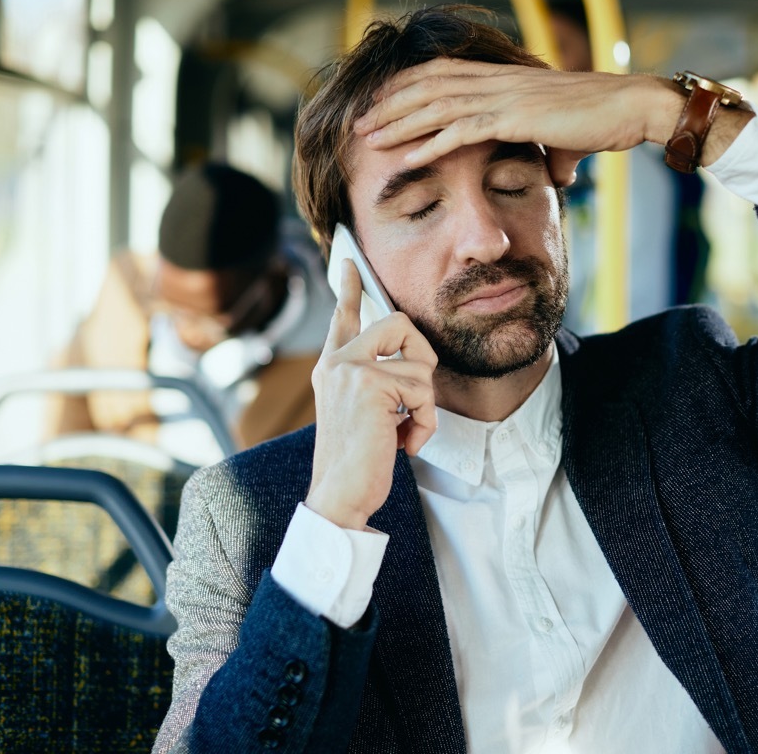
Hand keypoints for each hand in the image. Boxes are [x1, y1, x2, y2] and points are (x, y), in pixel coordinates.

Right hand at [305, 261, 437, 529]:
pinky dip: (424, 424)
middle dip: (422, 357)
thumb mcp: (366, 414)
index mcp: (333, 367)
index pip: (343, 315)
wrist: (340, 497)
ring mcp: (351, 369)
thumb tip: (413, 363)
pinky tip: (402, 443)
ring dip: (424, 407)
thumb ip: (379, 383)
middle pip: (399, 322)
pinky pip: (424, 392)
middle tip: (414, 397)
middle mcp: (337, 362)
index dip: (349, 285)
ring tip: (401, 433)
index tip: (350, 260)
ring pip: (421, 365)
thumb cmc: (359, 462)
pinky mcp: (370, 385)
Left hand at [353, 58, 682, 185]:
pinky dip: (427, 146)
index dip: (408, 87)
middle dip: (390, 104)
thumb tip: (558, 174)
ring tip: (367, 139)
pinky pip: (459, 132)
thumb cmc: (605, 119)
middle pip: (428, 86)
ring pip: (435, 106)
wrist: (630, 108)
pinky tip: (404, 159)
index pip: (443, 74)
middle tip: (359, 122)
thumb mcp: (569, 137)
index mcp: (505, 78)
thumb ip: (555, 152)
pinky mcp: (512, 118)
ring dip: (398, 124)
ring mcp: (503, 97)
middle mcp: (497, 81)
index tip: (382, 104)